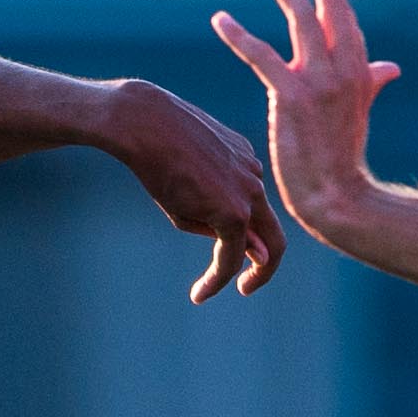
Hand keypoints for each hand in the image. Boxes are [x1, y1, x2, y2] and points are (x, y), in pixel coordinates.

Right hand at [101, 78, 284, 301]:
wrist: (144, 124)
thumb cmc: (155, 147)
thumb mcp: (186, 182)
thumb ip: (210, 214)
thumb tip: (236, 245)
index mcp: (244, 163)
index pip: (254, 207)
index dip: (246, 236)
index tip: (231, 254)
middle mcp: (254, 178)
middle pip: (273, 230)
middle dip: (265, 264)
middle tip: (247, 286)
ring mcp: (248, 193)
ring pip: (252, 245)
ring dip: (236, 273)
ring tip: (202, 292)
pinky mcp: (234, 211)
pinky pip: (233, 255)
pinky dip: (219, 277)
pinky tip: (200, 293)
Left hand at [208, 0, 397, 250]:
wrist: (338, 198)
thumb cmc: (343, 159)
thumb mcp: (359, 113)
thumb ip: (371, 83)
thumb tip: (390, 66)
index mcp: (359, 69)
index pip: (344, 15)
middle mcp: (344, 68)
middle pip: (329, 5)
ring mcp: (320, 81)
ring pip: (300, 19)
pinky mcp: (292, 97)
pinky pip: (262, 55)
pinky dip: (239, 35)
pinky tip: (220, 19)